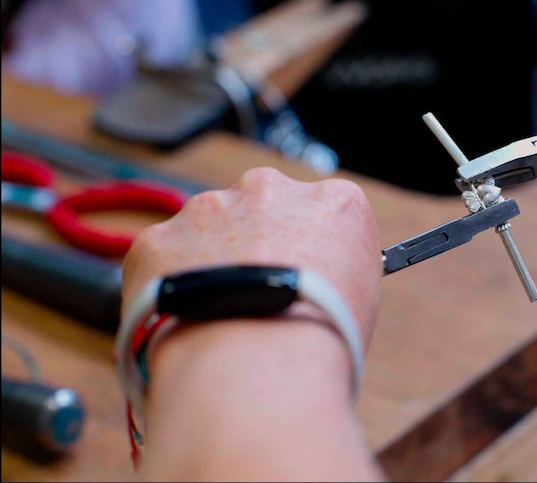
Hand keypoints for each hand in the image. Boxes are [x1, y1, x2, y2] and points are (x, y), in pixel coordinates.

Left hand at [123, 167, 381, 345]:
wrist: (256, 365)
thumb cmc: (322, 340)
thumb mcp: (362, 298)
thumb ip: (338, 270)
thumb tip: (317, 284)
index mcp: (334, 201)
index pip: (327, 213)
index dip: (315, 250)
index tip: (308, 279)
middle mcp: (271, 188)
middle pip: (264, 208)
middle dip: (259, 241)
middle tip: (260, 294)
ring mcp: (209, 208)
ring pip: (208, 229)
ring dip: (213, 260)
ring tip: (220, 317)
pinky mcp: (158, 237)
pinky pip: (163, 259)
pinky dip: (171, 285)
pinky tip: (186, 322)